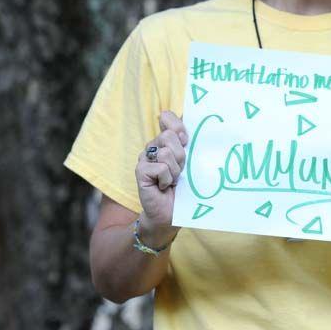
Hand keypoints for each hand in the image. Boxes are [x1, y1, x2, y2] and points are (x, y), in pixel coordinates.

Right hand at [135, 111, 187, 239]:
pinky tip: (164, 187)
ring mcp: (144, 158)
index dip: (178, 127)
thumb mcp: (190, 161)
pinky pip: (160, 168)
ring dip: (175, 170)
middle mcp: (153, 146)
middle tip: (180, 171)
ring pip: (165, 152)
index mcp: (166, 140)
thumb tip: (185, 124)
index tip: (185, 142)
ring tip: (173, 180)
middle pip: (170, 135)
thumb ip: (188, 142)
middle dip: (181, 156)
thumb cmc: (183, 186)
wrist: (172, 211)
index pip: (167, 117)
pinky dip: (167, 179)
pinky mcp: (140, 171)